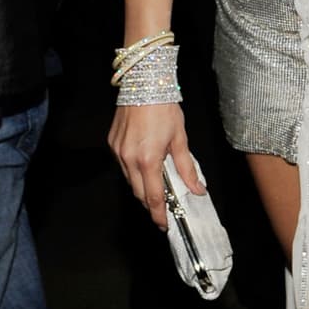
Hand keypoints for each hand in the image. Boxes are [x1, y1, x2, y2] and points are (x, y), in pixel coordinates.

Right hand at [108, 102, 204, 229]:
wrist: (144, 84)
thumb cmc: (165, 109)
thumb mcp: (181, 139)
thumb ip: (187, 168)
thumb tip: (197, 189)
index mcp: (148, 160)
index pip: (153, 197)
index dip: (159, 214)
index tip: (165, 224)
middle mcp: (128, 159)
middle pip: (138, 193)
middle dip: (151, 204)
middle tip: (164, 210)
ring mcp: (117, 151)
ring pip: (129, 181)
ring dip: (142, 188)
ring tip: (157, 189)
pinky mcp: (111, 144)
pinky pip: (123, 166)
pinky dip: (134, 172)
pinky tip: (145, 168)